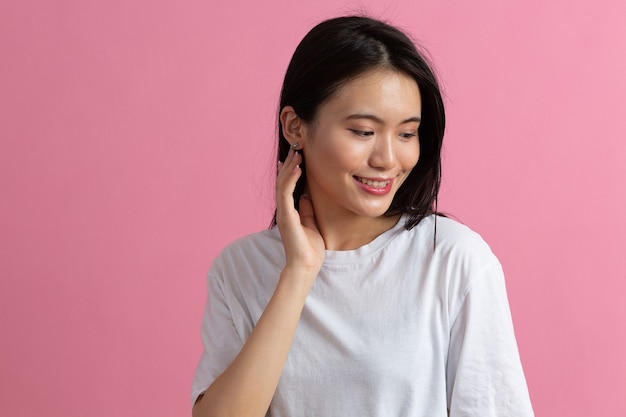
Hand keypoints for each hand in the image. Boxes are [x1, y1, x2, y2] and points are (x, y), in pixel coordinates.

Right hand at [275, 148, 324, 278]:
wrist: (306, 265)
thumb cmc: (310, 248)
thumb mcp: (311, 223)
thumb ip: (306, 210)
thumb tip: (305, 196)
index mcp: (289, 212)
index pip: (287, 187)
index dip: (290, 171)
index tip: (296, 157)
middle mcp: (284, 210)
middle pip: (283, 182)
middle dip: (289, 165)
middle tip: (296, 149)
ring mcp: (284, 213)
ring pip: (282, 184)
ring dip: (289, 168)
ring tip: (296, 154)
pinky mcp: (286, 216)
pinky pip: (286, 193)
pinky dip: (291, 179)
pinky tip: (297, 168)